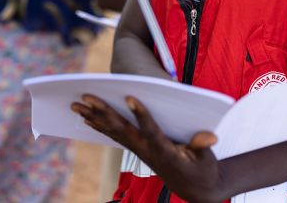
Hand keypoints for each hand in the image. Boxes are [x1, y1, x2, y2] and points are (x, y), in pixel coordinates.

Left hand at [71, 94, 223, 202]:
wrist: (195, 189)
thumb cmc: (203, 170)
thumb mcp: (206, 160)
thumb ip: (202, 147)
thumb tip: (210, 138)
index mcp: (165, 151)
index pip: (151, 131)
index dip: (142, 115)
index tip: (132, 97)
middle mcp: (147, 151)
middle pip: (122, 129)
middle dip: (103, 112)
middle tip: (86, 97)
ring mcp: (139, 151)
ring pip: (113, 131)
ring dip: (94, 117)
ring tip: (76, 104)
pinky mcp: (137, 149)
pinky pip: (115, 135)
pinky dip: (100, 125)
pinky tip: (86, 117)